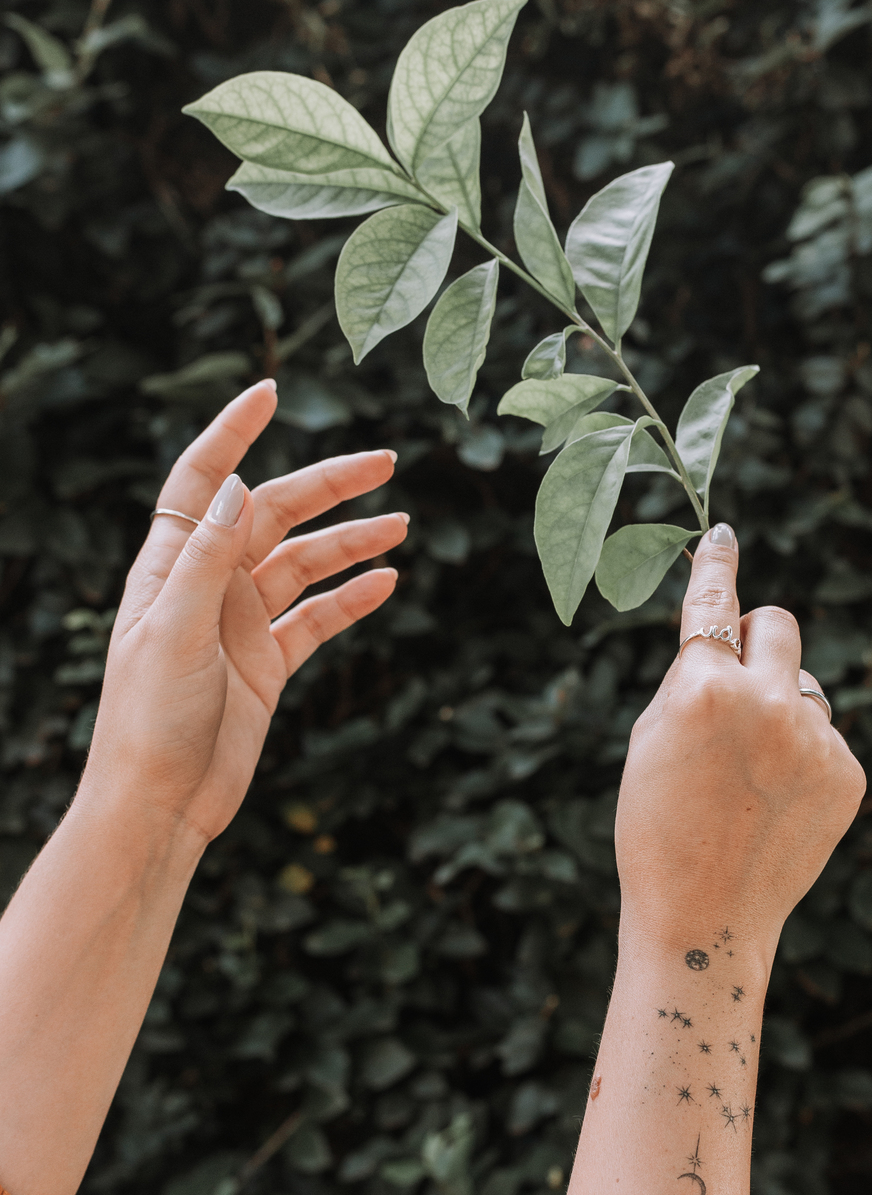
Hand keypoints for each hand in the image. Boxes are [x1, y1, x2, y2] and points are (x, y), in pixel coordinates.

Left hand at [81, 381, 406, 846]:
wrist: (161, 802)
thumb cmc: (148, 719)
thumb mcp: (173, 632)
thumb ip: (204, 559)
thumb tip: (237, 484)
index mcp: (171, 565)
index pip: (203, 479)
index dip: (233, 432)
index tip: (272, 392)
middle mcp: (207, 584)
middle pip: (273, 514)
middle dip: (329, 485)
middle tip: (387, 462)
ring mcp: (240, 623)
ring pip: (304, 564)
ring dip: (350, 542)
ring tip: (402, 525)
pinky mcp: (267, 665)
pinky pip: (317, 619)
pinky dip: (350, 599)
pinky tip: (386, 583)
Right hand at [614, 524, 864, 972]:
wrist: (705, 918)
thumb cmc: (657, 831)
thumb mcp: (651, 740)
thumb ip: (693, 681)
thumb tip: (732, 639)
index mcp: (703, 690)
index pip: (712, 605)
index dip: (715, 565)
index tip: (722, 536)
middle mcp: (767, 703)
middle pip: (779, 623)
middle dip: (757, 639)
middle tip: (735, 682)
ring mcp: (815, 739)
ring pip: (803, 687)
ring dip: (779, 709)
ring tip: (747, 776)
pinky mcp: (849, 773)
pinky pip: (824, 737)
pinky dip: (802, 757)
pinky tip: (775, 804)